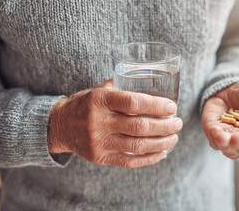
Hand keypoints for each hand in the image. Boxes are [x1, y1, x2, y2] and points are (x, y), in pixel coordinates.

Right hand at [48, 79, 182, 167]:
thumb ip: (123, 85)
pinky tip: (162, 153)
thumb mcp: (100, 89)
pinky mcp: (100, 157)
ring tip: (174, 138)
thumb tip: (153, 77)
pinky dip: (149, 158)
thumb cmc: (86, 103)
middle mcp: (99, 121)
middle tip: (178, 123)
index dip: (156, 105)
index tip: (172, 107)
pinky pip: (129, 161)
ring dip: (161, 143)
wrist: (60, 125)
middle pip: (139, 126)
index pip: (133, 102)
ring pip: (137, 145)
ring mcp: (99, 142)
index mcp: (100, 100)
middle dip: (164, 126)